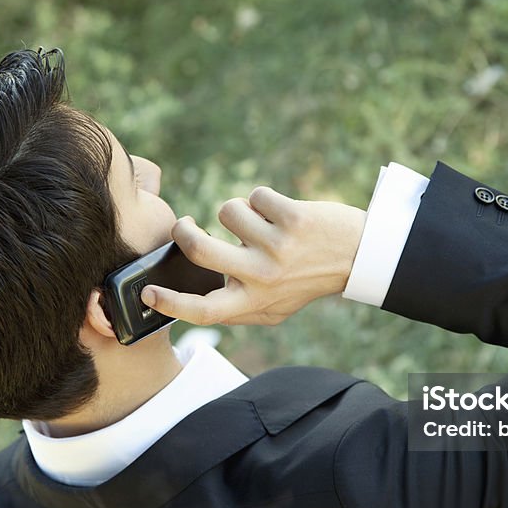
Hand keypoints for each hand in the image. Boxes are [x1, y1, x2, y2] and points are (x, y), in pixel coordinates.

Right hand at [141, 187, 365, 325]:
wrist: (359, 256)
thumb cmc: (307, 281)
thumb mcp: (274, 307)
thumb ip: (237, 308)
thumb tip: (191, 307)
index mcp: (254, 302)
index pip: (205, 312)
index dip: (171, 304)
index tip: (148, 294)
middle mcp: (263, 278)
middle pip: (199, 248)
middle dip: (184, 229)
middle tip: (186, 225)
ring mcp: (278, 248)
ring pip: (228, 210)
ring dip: (239, 210)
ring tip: (261, 222)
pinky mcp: (294, 219)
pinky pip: (257, 195)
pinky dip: (266, 199)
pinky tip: (283, 213)